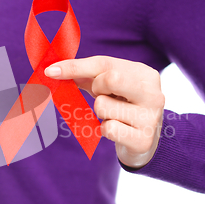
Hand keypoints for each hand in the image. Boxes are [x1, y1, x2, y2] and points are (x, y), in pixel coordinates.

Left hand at [44, 55, 164, 168]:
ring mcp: (151, 117)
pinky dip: (105, 130)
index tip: (50, 71)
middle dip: (97, 89)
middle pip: (111, 79)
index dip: (75, 66)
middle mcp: (153, 93)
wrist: (145, 140)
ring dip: (101, 113)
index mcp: (145, 74)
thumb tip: (53, 70)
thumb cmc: (122, 105)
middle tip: (104, 97)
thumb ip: (85, 75)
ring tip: (114, 116)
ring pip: (103, 107)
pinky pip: (108, 129)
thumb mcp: (108, 86)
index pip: (104, 63)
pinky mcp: (143, 140)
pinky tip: (118, 130)